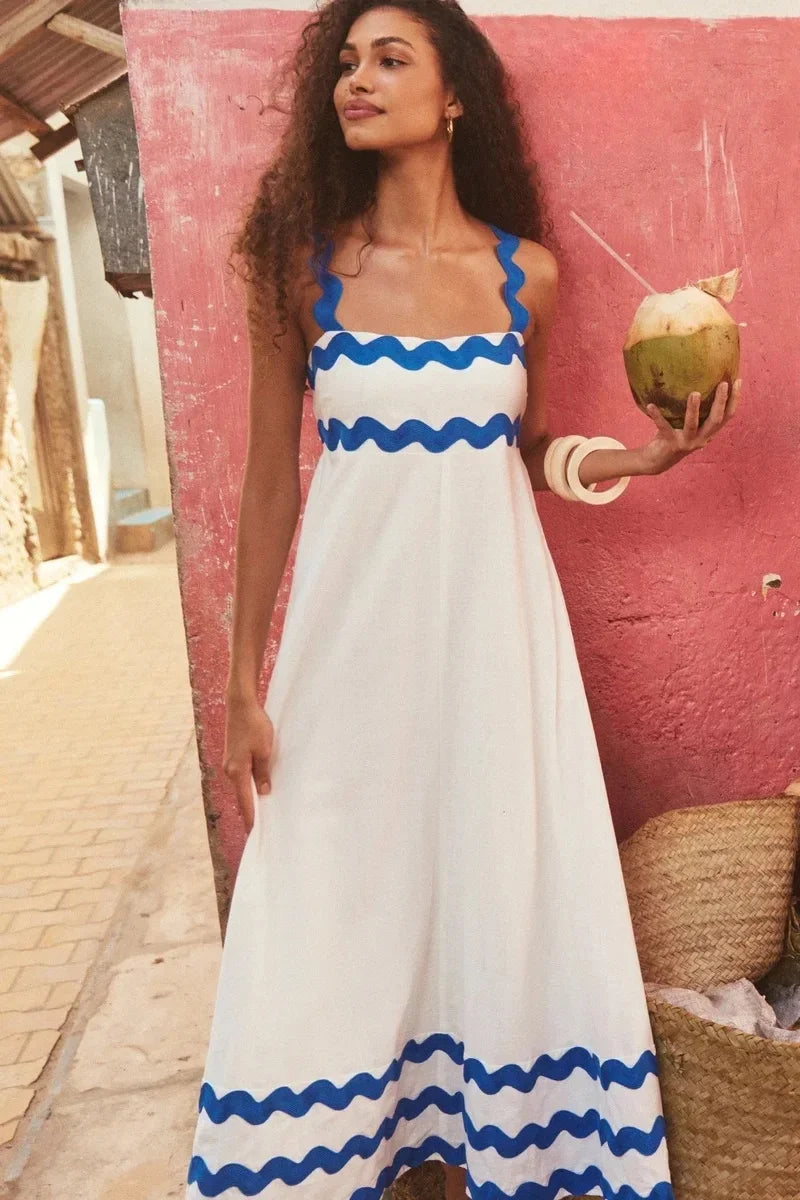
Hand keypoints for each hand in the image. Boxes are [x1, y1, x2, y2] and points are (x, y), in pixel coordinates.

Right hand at [222, 692, 274, 833]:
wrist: (240, 704)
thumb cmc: (254, 725)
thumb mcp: (265, 751)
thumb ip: (263, 773)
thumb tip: (264, 793)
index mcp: (237, 772)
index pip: (246, 803)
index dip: (252, 819)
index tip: (255, 834)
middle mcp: (230, 771)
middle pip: (242, 797)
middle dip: (252, 811)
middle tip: (264, 827)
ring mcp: (230, 764)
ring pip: (242, 786)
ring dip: (251, 797)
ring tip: (264, 810)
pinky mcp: (233, 757)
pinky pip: (242, 776)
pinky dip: (249, 785)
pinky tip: (259, 788)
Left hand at [640, 378, 741, 474]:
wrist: (658, 461)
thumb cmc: (675, 435)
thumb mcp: (689, 424)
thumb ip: (697, 411)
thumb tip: (698, 380)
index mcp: (708, 432)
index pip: (727, 416)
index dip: (735, 400)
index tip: (738, 381)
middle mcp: (701, 439)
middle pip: (715, 420)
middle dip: (721, 401)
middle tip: (723, 384)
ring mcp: (686, 442)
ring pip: (693, 425)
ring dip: (694, 409)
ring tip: (695, 393)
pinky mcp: (671, 444)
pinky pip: (664, 427)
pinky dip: (657, 416)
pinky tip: (651, 405)